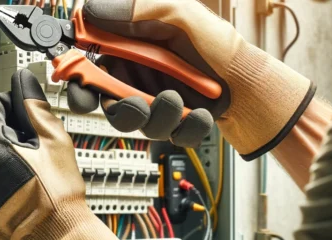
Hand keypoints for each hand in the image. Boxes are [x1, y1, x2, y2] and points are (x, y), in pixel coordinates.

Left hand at [0, 70, 138, 239]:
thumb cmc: (58, 193)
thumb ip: (35, 108)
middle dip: (4, 135)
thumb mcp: (55, 141)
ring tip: (25, 174)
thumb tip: (25, 83)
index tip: (20, 116)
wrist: (55, 236)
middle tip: (30, 150)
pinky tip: (16, 190)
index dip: (6, 105)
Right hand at [68, 0, 314, 159]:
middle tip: (137, 104)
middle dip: (122, 108)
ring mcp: (153, 102)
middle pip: (107, 103)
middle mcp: (137, 78)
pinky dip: (184, 128)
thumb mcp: (180, 14)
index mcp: (129, 51)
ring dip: (156, 116)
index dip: (79, 81)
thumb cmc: (218, 46)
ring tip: (179, 100)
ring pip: (136, 124)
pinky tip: (200, 113)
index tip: (83, 90)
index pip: (90, 68)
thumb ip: (136, 10)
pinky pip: (167, 135)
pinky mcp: (171, 124)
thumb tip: (91, 9)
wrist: (251, 80)